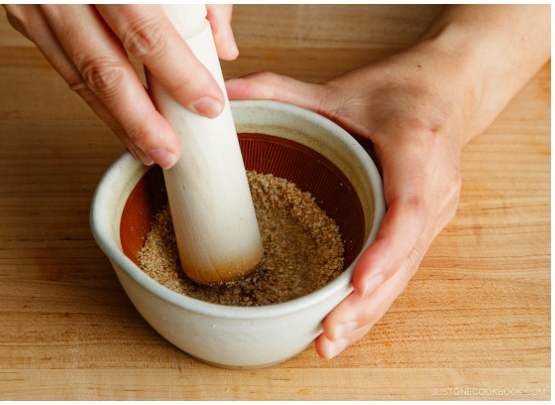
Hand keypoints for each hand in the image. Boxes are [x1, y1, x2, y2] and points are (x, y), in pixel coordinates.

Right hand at [3, 4, 236, 167]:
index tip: (208, 103)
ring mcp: (35, 3)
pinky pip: (61, 65)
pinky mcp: (22, 15)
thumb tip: (223, 45)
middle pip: (104, 66)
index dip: (177, 72)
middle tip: (171, 152)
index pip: (145, 29)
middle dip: (141, 119)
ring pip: (77, 76)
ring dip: (114, 120)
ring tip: (149, 148)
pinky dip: (91, 97)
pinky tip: (117, 119)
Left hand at [225, 5, 548, 358]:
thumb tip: (223, 97)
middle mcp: (435, 188)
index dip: (386, 248)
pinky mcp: (425, 232)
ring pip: (405, 273)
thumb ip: (280, 90)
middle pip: (406, 255)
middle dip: (368, 299)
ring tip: (329, 342)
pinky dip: (373, 303)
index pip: (409, 206)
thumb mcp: (339, 86)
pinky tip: (343, 330)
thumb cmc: (399, 92)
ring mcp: (436, 214)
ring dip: (369, 311)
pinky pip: (401, 273)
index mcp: (417, 148)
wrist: (450, 92)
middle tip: (329, 331)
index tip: (361, 280)